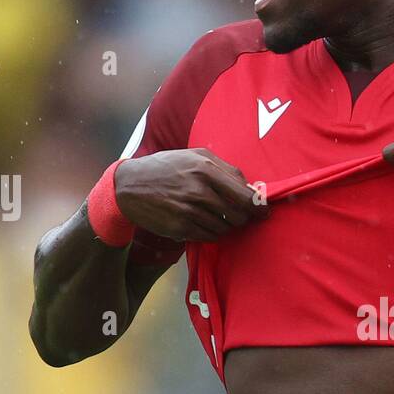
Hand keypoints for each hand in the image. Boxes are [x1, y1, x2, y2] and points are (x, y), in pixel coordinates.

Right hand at [114, 149, 268, 241]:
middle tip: (240, 216)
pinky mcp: (180, 228)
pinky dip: (211, 232)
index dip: (259, 207)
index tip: (264, 211)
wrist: (130, 185)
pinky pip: (209, 237)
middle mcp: (198, 191)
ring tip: (215, 216)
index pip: (245, 196)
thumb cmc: (167, 167)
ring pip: (225, 229)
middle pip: (238, 216)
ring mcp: (189, 212)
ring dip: (226, 226)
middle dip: (243, 218)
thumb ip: (225, 169)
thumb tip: (252, 187)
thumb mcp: (195, 156)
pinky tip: (202, 222)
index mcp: (205, 169)